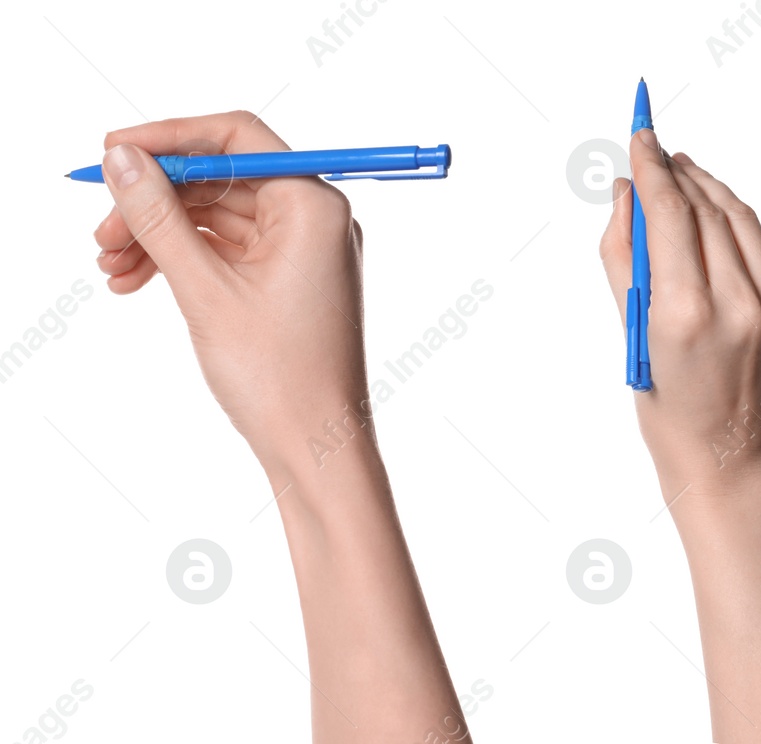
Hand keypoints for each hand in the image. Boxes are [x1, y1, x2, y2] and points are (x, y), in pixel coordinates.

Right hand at [92, 111, 366, 470]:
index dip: (169, 137)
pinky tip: (132, 281)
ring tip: (109, 266)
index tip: (110, 150)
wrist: (315, 447)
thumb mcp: (204, 289)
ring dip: (158, 233)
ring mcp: (302, 250)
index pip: (237, 136)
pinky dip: (180, 259)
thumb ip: (159, 217)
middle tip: (100, 233)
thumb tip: (122, 158)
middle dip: (155, 199)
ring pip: (215, 216)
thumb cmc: (279, 375)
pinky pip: (224, 249)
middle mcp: (315, 219)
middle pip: (220, 177)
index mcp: (313, 206)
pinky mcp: (286, 279)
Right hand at [599, 128, 760, 492]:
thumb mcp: (633, 336)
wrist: (732, 460)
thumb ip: (624, 257)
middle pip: (707, 210)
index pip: (669, 215)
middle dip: (678, 174)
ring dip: (711, 190)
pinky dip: (739, 224)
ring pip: (742, 221)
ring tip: (684, 173)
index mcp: (686, 315)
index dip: (653, 167)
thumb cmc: (669, 406)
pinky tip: (718, 215)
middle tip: (656, 151)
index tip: (640, 136)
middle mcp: (738, 305)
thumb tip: (627, 192)